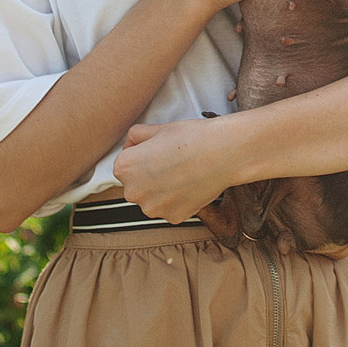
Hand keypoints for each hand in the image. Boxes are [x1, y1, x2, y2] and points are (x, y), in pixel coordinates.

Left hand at [113, 119, 243, 224]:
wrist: (223, 152)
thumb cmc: (190, 137)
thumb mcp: (157, 128)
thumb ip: (136, 136)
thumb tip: (132, 145)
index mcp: (124, 168)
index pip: (125, 163)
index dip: (143, 154)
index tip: (159, 150)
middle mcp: (133, 193)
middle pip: (137, 184)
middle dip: (149, 175)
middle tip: (172, 161)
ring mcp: (154, 209)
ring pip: (153, 199)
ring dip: (162, 190)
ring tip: (183, 173)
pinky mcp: (173, 218)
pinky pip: (170, 208)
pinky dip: (178, 199)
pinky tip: (190, 184)